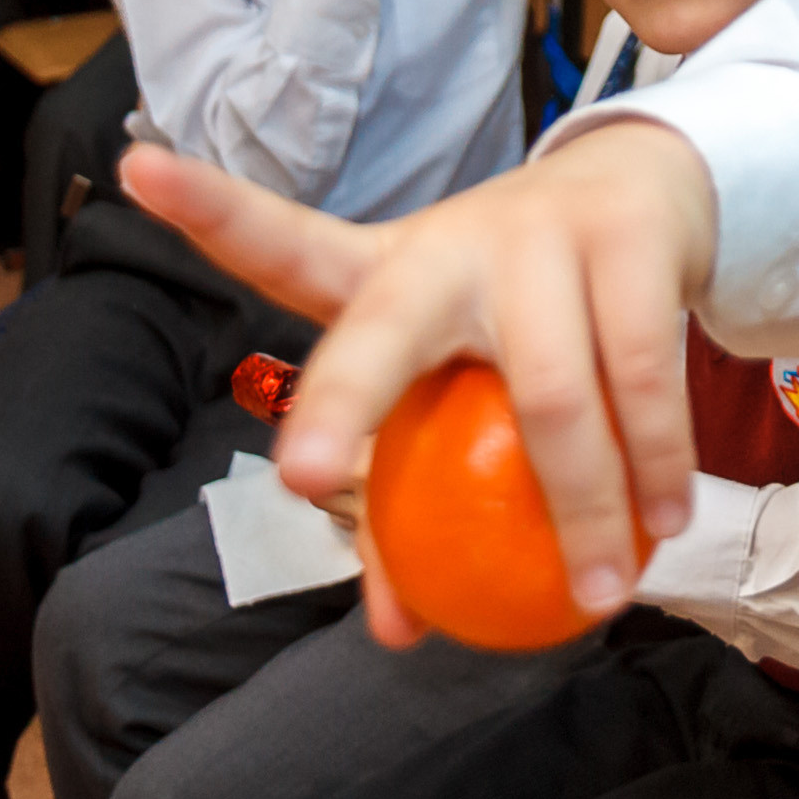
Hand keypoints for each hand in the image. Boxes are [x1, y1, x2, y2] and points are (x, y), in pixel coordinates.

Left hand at [119, 118, 718, 643]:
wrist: (644, 185)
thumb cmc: (517, 308)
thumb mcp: (458, 380)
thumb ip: (416, 497)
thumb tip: (399, 630)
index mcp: (382, 273)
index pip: (280, 244)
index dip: (207, 209)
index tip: (135, 168)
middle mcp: (445, 248)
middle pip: (381, 332)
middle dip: (339, 401)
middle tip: (306, 477)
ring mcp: (538, 235)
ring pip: (551, 394)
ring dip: (584, 507)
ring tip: (602, 591)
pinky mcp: (627, 242)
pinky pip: (642, 377)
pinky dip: (656, 465)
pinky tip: (663, 524)